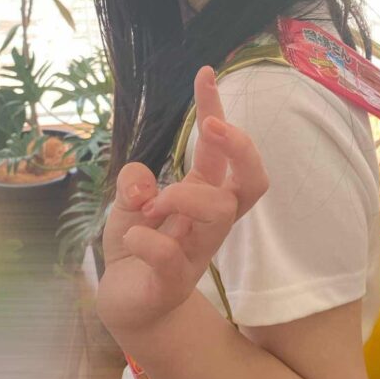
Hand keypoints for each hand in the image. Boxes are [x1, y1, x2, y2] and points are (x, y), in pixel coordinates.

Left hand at [97, 66, 269, 336]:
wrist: (127, 305)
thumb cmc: (137, 247)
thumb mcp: (127, 202)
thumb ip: (133, 180)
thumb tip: (143, 181)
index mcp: (202, 195)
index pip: (220, 149)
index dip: (215, 108)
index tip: (204, 73)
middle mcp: (210, 221)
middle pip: (253, 182)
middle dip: (241, 147)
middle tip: (213, 130)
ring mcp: (198, 251)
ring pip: (219, 211)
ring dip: (183, 195)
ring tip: (152, 204)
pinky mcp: (175, 281)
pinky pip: (168, 254)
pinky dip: (145, 237)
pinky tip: (132, 237)